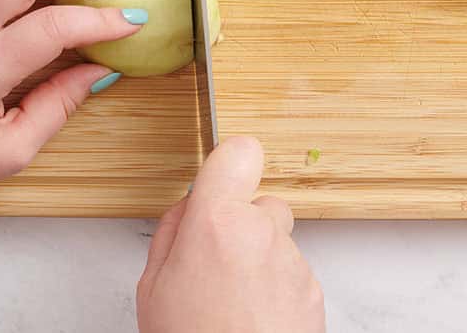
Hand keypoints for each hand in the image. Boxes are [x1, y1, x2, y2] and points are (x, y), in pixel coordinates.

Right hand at [137, 137, 325, 332]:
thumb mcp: (152, 287)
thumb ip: (172, 232)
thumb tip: (187, 207)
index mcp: (217, 222)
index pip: (239, 151)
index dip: (228, 163)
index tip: (218, 180)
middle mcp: (263, 233)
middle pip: (259, 202)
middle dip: (240, 224)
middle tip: (212, 265)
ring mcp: (293, 262)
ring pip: (276, 240)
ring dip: (258, 258)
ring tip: (229, 301)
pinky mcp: (313, 290)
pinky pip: (291, 270)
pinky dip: (275, 287)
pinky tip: (251, 316)